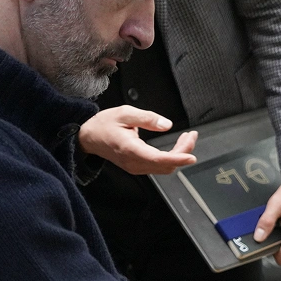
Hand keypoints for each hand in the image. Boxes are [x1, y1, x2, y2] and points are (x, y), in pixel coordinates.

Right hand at [77, 105, 196, 174]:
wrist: (88, 137)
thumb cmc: (104, 124)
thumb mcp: (125, 113)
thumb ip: (147, 118)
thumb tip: (166, 124)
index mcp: (130, 149)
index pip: (159, 159)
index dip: (178, 158)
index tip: (191, 157)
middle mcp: (134, 162)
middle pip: (166, 164)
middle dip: (183, 151)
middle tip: (192, 135)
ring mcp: (135, 167)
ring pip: (164, 167)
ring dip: (179, 155)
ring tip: (187, 138)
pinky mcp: (137, 167)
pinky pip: (159, 166)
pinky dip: (171, 158)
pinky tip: (177, 146)